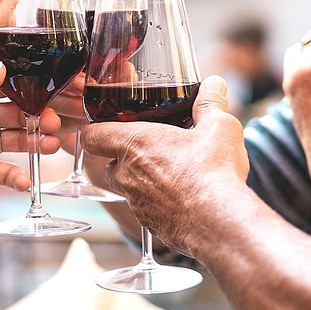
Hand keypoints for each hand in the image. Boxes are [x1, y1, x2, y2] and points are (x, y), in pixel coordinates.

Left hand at [0, 63, 61, 201]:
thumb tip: (2, 69)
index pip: (6, 89)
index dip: (28, 89)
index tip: (48, 88)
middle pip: (18, 115)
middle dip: (38, 117)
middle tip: (53, 121)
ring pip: (17, 142)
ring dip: (35, 143)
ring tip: (51, 144)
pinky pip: (4, 172)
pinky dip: (17, 177)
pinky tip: (27, 181)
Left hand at [82, 76, 250, 257]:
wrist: (218, 222)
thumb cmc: (212, 171)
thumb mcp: (218, 126)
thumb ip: (211, 102)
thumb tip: (214, 84)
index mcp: (135, 144)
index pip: (92, 135)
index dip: (96, 130)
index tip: (109, 126)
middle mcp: (127, 174)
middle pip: (111, 163)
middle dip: (126, 157)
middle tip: (153, 150)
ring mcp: (136, 203)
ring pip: (128, 189)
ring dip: (144, 181)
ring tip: (173, 175)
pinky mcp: (150, 225)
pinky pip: (146, 210)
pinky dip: (159, 205)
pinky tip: (184, 199)